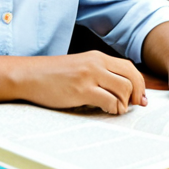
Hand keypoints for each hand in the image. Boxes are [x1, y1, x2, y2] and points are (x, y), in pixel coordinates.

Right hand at [22, 51, 147, 114]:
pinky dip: (113, 109)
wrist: (29, 75)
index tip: (139, 97)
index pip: (129, 67)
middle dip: (137, 94)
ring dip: (124, 103)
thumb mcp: (79, 67)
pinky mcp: (81, 90)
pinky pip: (110, 100)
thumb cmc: (52, 75)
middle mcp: (96, 63)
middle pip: (131, 77)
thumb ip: (98, 73)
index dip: (139, 84)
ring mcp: (89, 76)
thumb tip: (120, 89)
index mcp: (97, 57)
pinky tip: (106, 110)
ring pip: (124, 89)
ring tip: (115, 109)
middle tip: (134, 105)